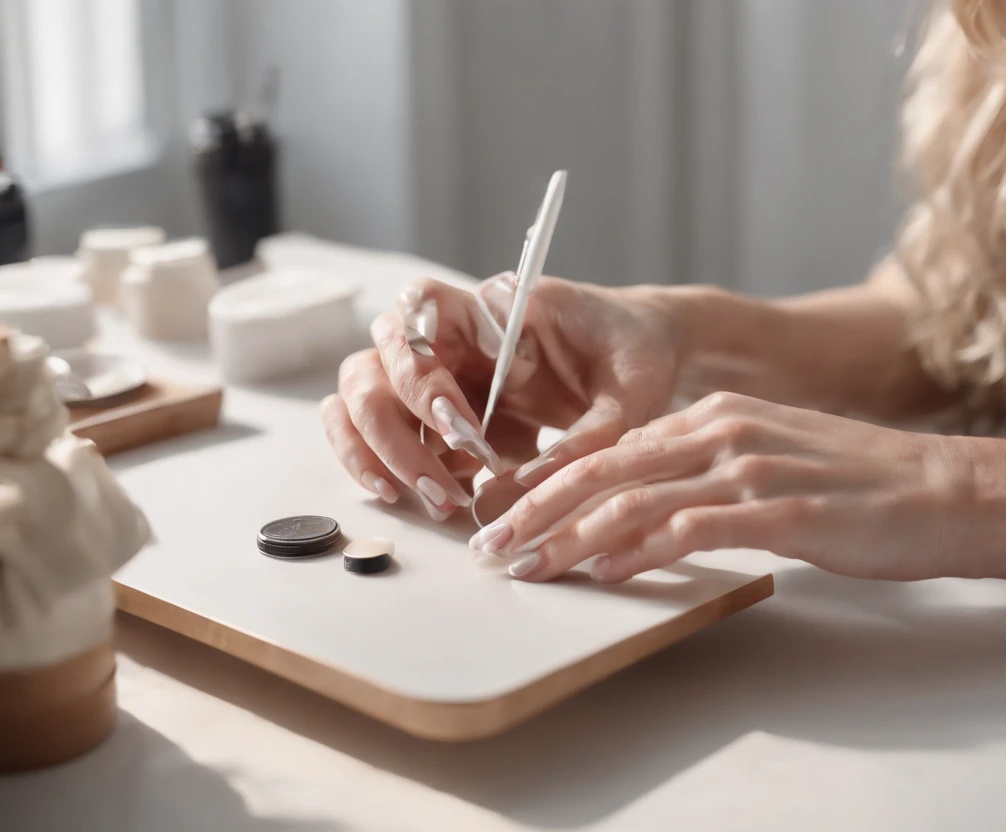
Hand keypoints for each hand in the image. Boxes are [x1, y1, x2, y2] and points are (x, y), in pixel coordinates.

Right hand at [321, 273, 679, 520]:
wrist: (644, 357)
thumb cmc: (637, 359)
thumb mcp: (626, 402)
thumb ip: (575, 449)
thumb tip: (503, 506)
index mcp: (495, 307)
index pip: (422, 308)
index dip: (424, 371)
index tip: (463, 432)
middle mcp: (454, 335)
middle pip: (376, 361)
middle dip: (396, 429)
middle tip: (445, 487)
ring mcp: (438, 372)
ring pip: (361, 396)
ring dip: (379, 451)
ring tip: (435, 499)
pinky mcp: (435, 411)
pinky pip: (375, 429)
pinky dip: (379, 462)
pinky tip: (417, 496)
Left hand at [473, 391, 974, 582]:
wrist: (945, 488)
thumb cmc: (860, 483)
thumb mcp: (771, 456)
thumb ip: (707, 470)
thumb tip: (643, 506)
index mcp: (715, 414)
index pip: (611, 450)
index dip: (550, 484)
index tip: (508, 516)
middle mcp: (722, 430)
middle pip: (605, 471)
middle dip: (537, 510)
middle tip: (492, 546)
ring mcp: (749, 467)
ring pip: (634, 499)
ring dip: (569, 537)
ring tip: (527, 567)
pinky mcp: (779, 510)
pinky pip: (689, 529)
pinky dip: (637, 551)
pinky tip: (602, 571)